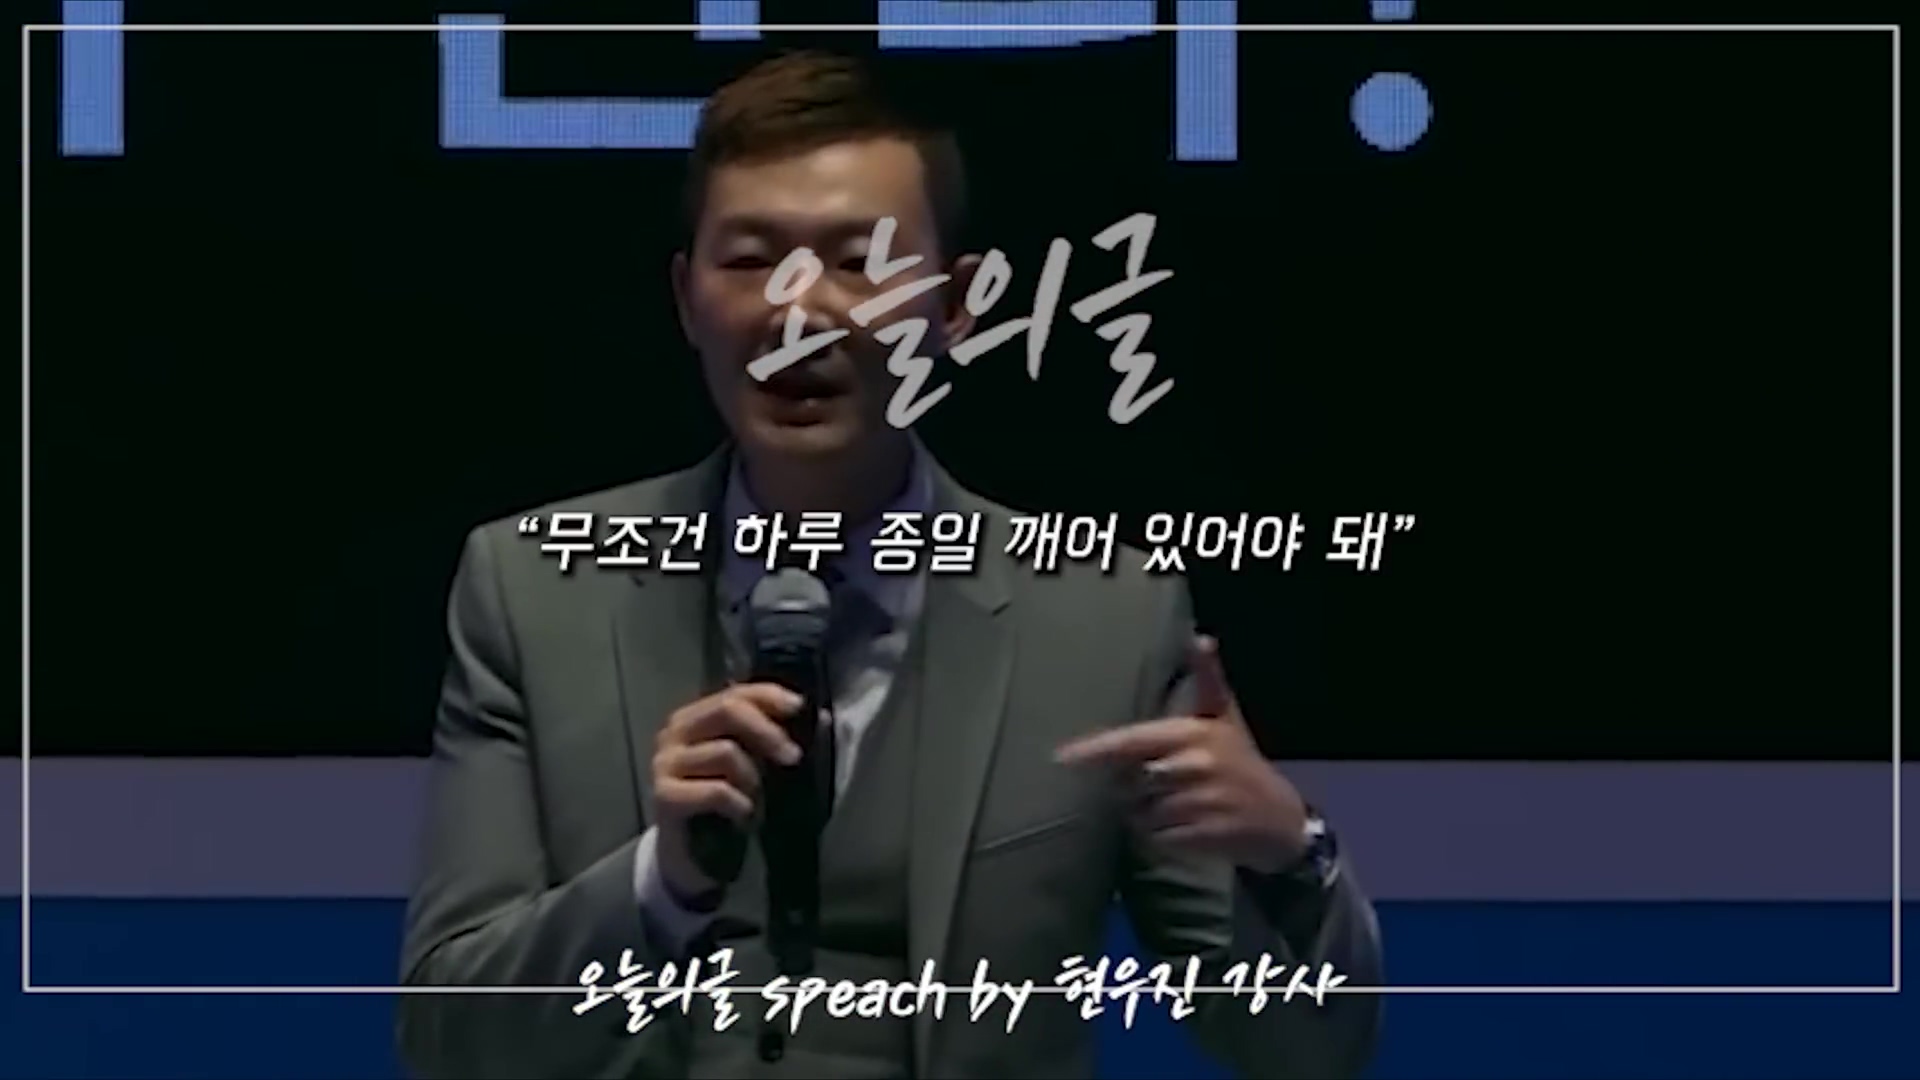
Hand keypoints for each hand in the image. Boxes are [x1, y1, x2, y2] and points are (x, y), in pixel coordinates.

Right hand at [651, 683, 803, 896]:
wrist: (691, 857)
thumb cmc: (725, 805)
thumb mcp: (753, 766)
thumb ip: (773, 740)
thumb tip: (822, 718)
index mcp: (697, 716)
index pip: (736, 692)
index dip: (769, 696)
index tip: (799, 708)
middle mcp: (676, 732)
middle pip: (728, 710)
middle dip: (768, 731)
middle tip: (792, 757)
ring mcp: (665, 762)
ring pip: (726, 752)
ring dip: (753, 780)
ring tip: (756, 801)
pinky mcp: (664, 795)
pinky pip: (716, 791)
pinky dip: (739, 804)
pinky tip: (743, 816)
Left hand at [1055, 636, 1309, 873]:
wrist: (1281, 819)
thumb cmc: (1241, 761)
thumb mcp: (1225, 717)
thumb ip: (1207, 679)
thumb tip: (1201, 637)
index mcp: (1194, 734)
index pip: (1132, 742)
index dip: (1096, 751)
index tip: (1060, 757)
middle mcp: (1196, 767)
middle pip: (1130, 782)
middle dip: (1131, 788)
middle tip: (1152, 787)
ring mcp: (1201, 804)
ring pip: (1140, 814)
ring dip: (1144, 815)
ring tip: (1171, 807)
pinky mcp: (1203, 838)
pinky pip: (1156, 839)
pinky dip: (1158, 838)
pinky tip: (1181, 829)